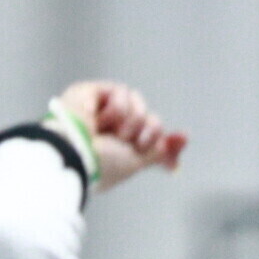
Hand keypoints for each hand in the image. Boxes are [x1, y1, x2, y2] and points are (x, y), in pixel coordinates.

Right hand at [56, 80, 186, 190]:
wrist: (75, 154)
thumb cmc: (100, 165)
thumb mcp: (136, 162)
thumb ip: (160, 150)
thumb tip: (184, 139)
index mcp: (116, 147)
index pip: (148, 136)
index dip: (160, 144)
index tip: (172, 167)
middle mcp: (109, 128)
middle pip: (148, 118)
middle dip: (147, 132)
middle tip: (135, 143)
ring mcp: (100, 109)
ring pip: (137, 102)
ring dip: (132, 121)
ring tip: (113, 133)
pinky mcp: (90, 92)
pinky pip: (120, 92)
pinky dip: (116, 109)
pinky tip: (99, 120)